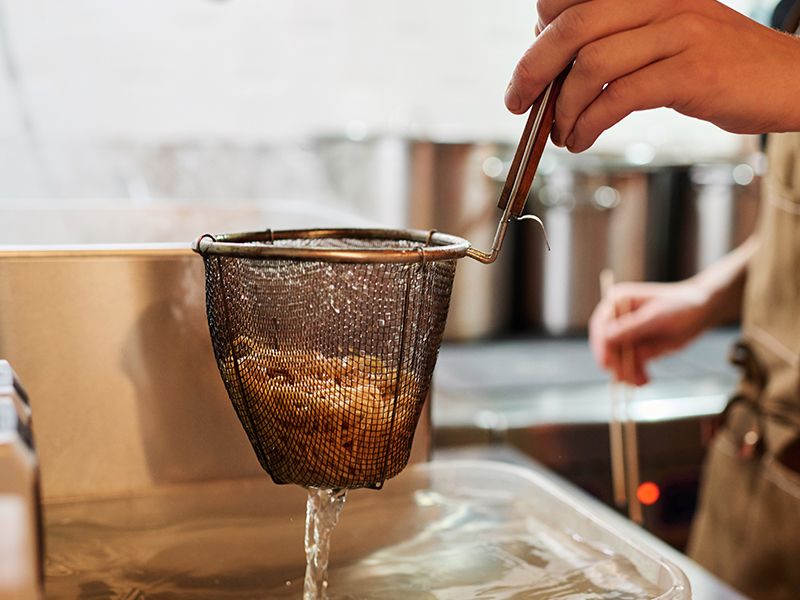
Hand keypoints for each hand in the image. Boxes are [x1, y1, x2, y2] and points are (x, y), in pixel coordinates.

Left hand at [505, 0, 799, 151]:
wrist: (788, 80)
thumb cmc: (718, 64)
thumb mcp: (666, 35)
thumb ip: (618, 38)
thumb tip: (554, 63)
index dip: (542, 32)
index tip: (536, 66)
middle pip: (572, 27)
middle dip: (532, 69)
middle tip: (517, 101)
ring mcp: (679, 32)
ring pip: (592, 65)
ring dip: (563, 109)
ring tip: (561, 133)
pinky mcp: (691, 72)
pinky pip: (619, 98)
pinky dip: (588, 124)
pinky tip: (581, 140)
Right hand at [589, 281, 713, 385]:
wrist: (702, 312)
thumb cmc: (681, 305)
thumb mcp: (656, 316)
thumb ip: (631, 327)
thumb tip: (606, 336)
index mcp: (617, 302)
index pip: (601, 326)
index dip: (601, 346)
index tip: (607, 364)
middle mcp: (618, 318)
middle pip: (607, 346)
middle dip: (617, 364)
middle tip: (627, 379)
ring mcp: (626, 334)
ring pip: (619, 359)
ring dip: (627, 372)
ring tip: (641, 382)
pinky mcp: (637, 347)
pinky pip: (631, 364)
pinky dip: (636, 374)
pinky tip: (645, 380)